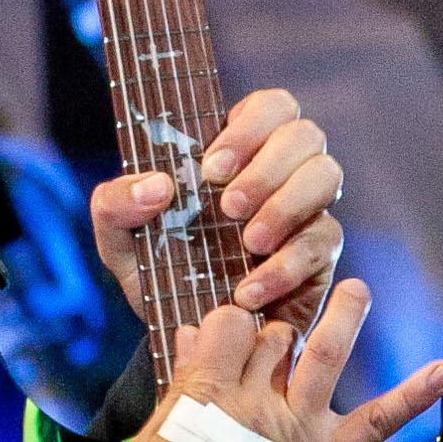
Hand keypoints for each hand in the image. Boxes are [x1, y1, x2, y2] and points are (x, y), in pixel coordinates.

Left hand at [91, 87, 341, 334]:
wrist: (184, 336)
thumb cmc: (155, 267)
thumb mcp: (119, 237)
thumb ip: (115, 204)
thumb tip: (157, 186)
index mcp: (238, 147)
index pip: (269, 105)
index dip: (249, 127)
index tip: (211, 169)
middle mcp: (281, 169)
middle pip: (304, 133)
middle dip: (267, 167)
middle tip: (228, 207)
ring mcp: (306, 208)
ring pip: (326, 175)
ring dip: (286, 205)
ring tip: (248, 242)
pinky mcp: (319, 255)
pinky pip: (321, 243)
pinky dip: (284, 267)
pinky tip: (246, 291)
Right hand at [126, 285, 442, 441]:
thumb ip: (177, 391)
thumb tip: (188, 337)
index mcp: (205, 396)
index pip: (226, 324)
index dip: (229, 322)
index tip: (227, 336)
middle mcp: (255, 403)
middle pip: (274, 337)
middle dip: (273, 331)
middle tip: (271, 346)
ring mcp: (297, 429)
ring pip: (325, 354)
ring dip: (344, 316)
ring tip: (355, 289)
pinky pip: (376, 421)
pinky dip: (412, 396)